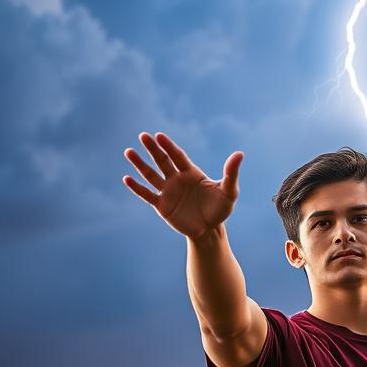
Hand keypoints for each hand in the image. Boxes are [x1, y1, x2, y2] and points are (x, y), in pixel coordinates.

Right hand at [122, 132, 242, 239]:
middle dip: (153, 149)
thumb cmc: (220, 209)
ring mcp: (168, 192)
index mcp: (191, 173)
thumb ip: (231, 173)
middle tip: (142, 136)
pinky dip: (137, 188)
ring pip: (151, 175)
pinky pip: (147, 195)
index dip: (168, 146)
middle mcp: (177, 179)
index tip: (159, 136)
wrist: (210, 230)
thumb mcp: (229, 191)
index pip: (178, 156)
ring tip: (129, 151)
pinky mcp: (162, 206)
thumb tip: (239, 154)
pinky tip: (126, 178)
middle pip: (162, 161)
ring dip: (140, 164)